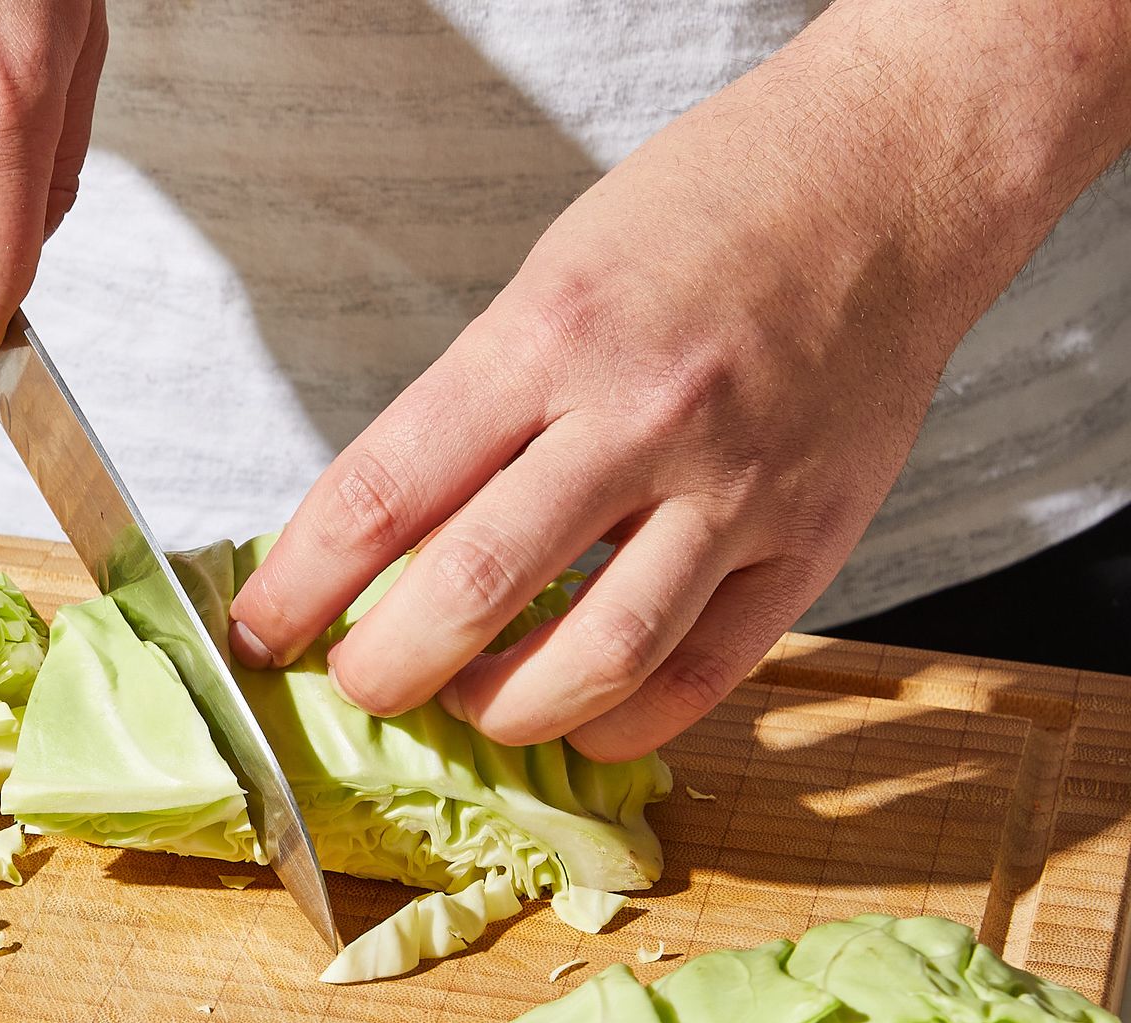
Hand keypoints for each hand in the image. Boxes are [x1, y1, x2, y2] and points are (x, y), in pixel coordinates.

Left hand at [227, 0, 1130, 761]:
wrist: (891, 176)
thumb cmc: (703, 215)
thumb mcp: (549, 280)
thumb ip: (472, 411)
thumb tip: (381, 544)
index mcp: (546, 336)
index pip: (381, 492)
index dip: (299, 586)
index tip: (258, 632)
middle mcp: (638, 415)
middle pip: (472, 591)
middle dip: (384, 671)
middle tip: (359, 684)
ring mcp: (735, 486)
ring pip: (594, 658)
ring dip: (501, 711)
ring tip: (468, 700)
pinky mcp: (811, 541)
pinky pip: (702, 676)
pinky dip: (621, 720)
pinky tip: (577, 714)